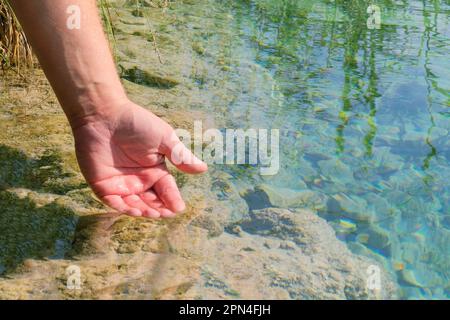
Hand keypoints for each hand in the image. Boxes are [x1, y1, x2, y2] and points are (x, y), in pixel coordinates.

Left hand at [72, 101, 206, 217]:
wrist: (104, 114)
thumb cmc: (136, 123)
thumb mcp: (164, 139)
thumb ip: (181, 157)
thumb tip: (203, 169)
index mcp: (155, 170)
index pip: (167, 189)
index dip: (173, 199)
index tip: (179, 208)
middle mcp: (139, 180)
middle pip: (152, 201)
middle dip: (159, 209)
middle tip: (166, 213)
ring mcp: (121, 184)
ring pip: (135, 204)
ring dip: (144, 211)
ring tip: (154, 213)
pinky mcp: (102, 185)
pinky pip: (114, 202)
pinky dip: (124, 208)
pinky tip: (135, 210)